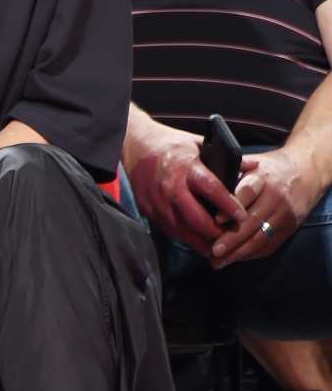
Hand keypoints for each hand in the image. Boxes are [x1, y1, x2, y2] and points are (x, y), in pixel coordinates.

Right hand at [126, 125, 245, 257]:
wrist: (134, 147)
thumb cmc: (171, 145)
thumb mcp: (199, 144)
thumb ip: (226, 158)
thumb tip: (255, 166)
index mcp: (186, 167)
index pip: (211, 189)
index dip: (228, 205)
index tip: (243, 217)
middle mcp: (171, 187)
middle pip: (196, 218)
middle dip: (216, 232)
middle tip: (233, 238)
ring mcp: (158, 202)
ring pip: (183, 230)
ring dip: (203, 241)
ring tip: (221, 247)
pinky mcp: (149, 211)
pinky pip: (172, 231)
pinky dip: (188, 239)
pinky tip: (202, 242)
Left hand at [210, 149, 322, 267]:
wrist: (305, 172)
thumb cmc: (267, 169)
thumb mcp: (250, 164)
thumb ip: (229, 173)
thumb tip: (201, 185)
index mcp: (261, 178)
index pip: (247, 193)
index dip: (231, 207)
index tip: (216, 220)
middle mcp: (275, 196)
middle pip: (252, 221)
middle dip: (231, 239)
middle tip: (213, 251)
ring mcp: (284, 214)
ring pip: (260, 237)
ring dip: (238, 252)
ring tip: (218, 262)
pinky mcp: (290, 227)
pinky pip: (270, 244)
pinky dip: (251, 254)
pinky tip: (235, 259)